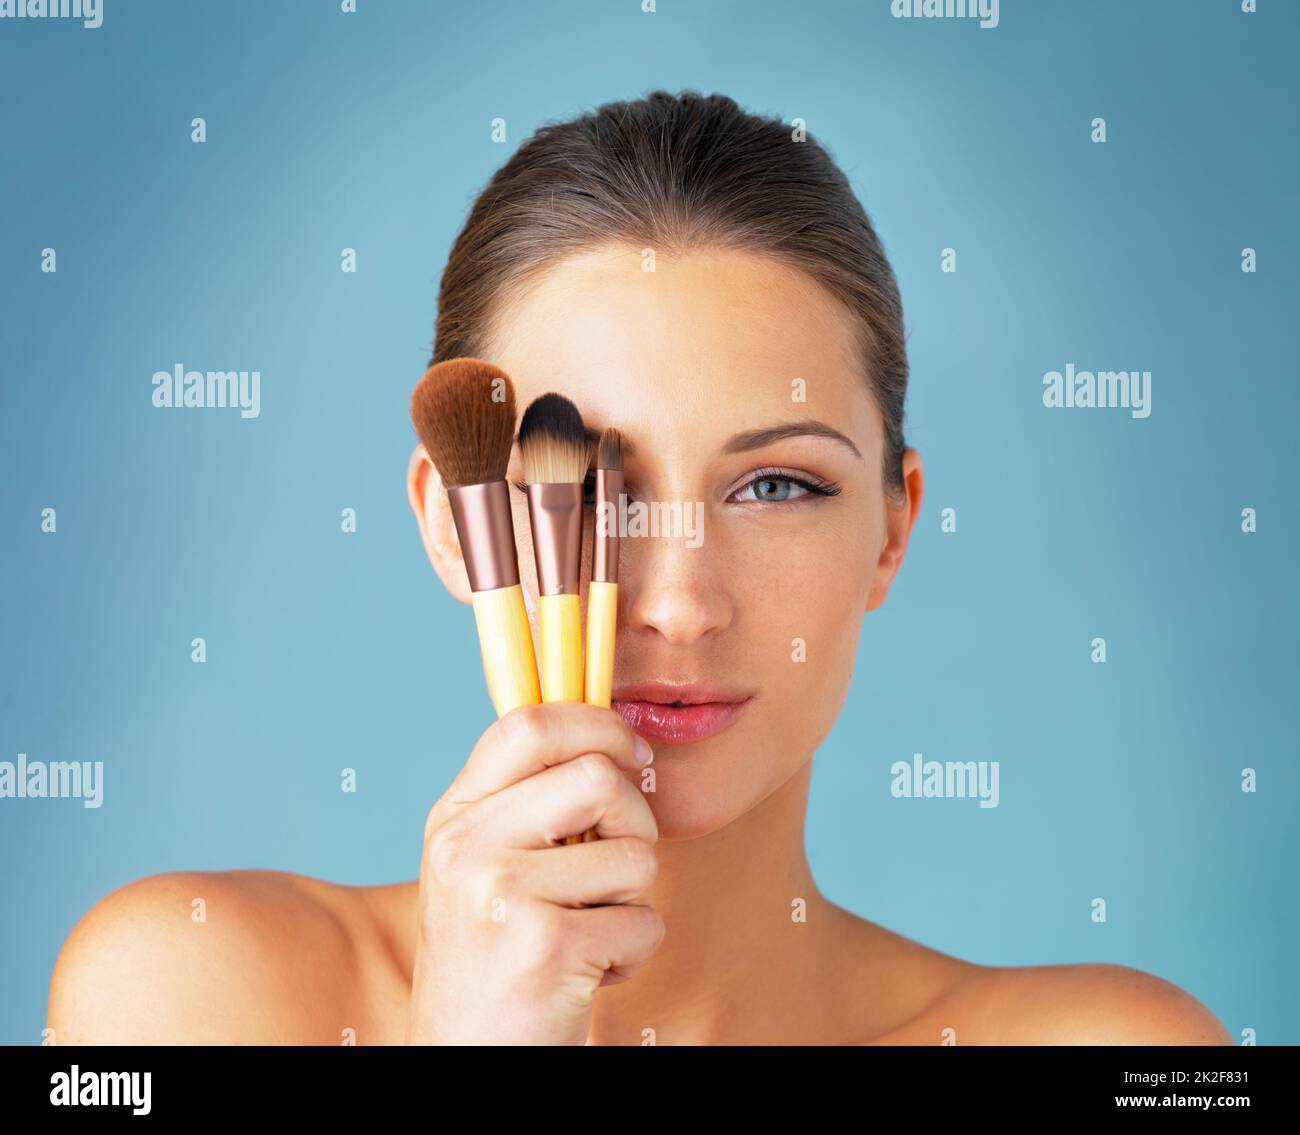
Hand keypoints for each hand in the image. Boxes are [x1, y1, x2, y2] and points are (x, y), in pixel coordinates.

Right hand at [406, 701, 662, 1044]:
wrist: (468, 1056)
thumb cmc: (496, 955)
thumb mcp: (485, 862)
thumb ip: (528, 797)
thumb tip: (613, 732)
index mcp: (454, 815)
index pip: (529, 723)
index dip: (598, 724)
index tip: (632, 751)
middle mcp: (466, 847)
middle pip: (597, 777)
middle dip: (634, 820)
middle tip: (616, 865)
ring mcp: (501, 895)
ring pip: (635, 854)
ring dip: (634, 900)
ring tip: (589, 929)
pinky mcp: (545, 948)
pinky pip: (643, 922)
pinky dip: (634, 953)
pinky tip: (589, 971)